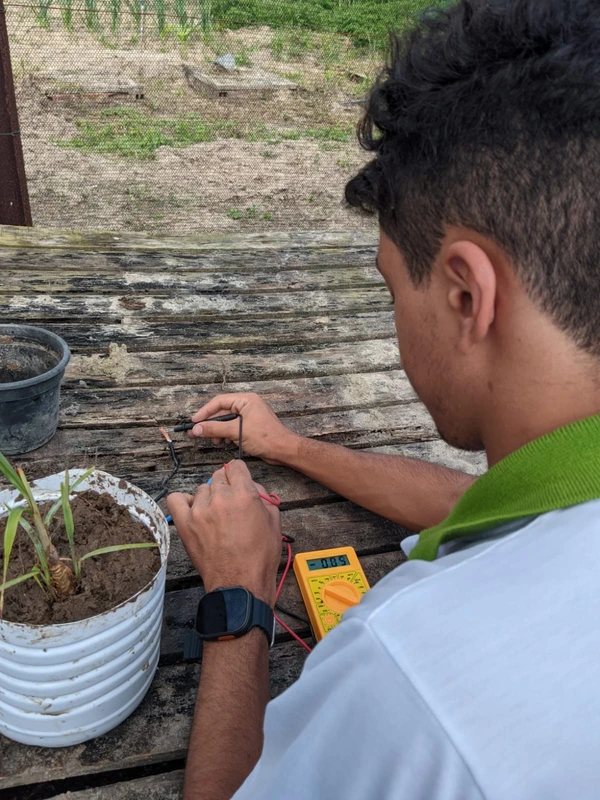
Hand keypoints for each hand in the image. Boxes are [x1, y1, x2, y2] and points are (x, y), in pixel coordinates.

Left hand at [166, 460, 281, 606]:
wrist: (240, 582)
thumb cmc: (259, 556)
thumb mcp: (274, 521)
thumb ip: (263, 497)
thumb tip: (252, 487)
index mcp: (244, 494)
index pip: (235, 467)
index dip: (239, 474)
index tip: (238, 482)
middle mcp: (221, 498)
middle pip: (219, 476)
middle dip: (226, 486)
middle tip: (230, 504)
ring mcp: (200, 510)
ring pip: (202, 488)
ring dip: (209, 497)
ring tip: (215, 515)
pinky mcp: (185, 523)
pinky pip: (176, 499)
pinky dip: (184, 502)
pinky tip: (194, 511)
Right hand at [187, 392, 298, 464]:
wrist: (283, 450)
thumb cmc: (265, 438)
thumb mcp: (236, 432)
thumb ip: (215, 429)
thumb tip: (197, 429)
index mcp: (246, 400)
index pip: (220, 402)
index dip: (205, 411)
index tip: (194, 421)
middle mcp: (247, 405)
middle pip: (222, 412)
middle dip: (211, 424)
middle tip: (197, 433)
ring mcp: (249, 416)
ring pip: (227, 421)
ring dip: (218, 431)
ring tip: (214, 441)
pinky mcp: (250, 427)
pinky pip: (233, 428)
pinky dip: (227, 434)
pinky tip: (225, 442)